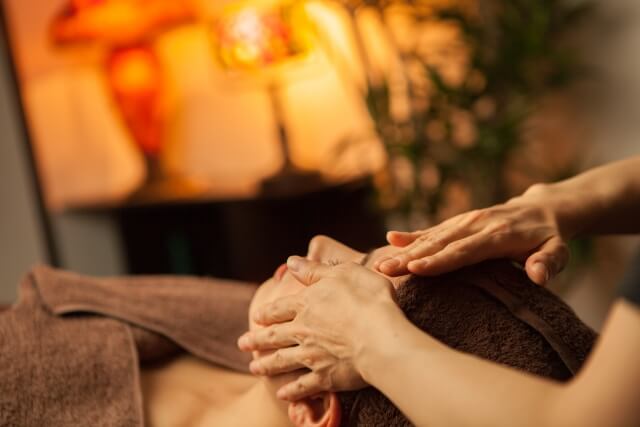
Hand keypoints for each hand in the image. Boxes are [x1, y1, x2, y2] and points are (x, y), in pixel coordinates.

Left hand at [237, 257, 399, 400]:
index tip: (257, 317)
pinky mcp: (325, 378)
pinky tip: (282, 395)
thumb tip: (291, 261)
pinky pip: (302, 387)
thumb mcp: (342, 273)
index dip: (267, 312)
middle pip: (273, 336)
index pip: (280, 308)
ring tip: (253, 369)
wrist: (381, 337)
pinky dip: (291, 392)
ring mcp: (312, 356)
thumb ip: (314, 270)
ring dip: (265, 365)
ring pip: (281, 362)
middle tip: (242, 344)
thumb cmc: (367, 299)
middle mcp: (303, 330)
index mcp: (307, 304)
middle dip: (256, 340)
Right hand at [375, 188, 570, 285]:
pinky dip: (412, 235)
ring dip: (404, 250)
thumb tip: (538, 276)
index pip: (465, 251)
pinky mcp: (458, 222)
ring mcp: (465, 221)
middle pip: (440, 244)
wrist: (541, 208)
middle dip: (410, 257)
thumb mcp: (558, 249)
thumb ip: (549, 262)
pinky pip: (433, 230)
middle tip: (384, 270)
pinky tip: (390, 239)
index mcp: (499, 235)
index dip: (439, 261)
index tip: (415, 270)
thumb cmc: (549, 236)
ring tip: (380, 263)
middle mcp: (477, 224)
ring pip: (432, 237)